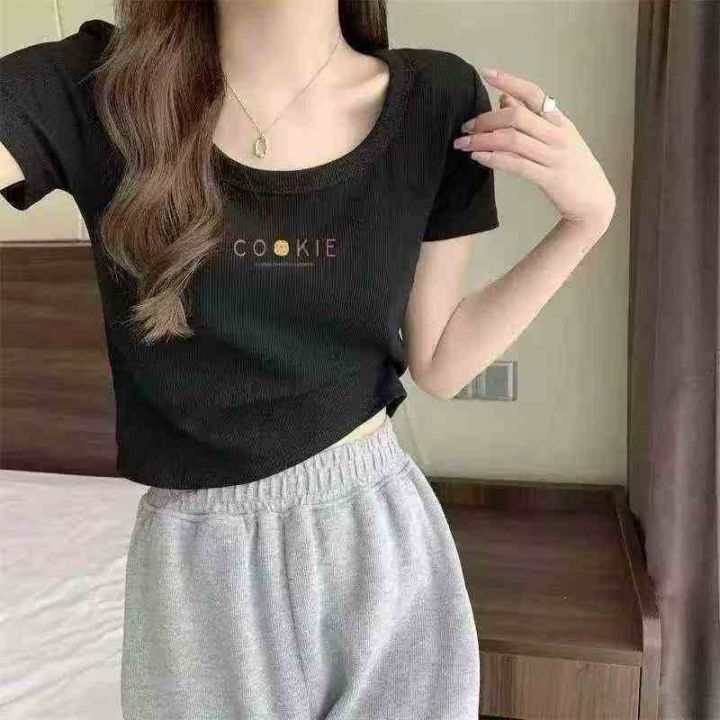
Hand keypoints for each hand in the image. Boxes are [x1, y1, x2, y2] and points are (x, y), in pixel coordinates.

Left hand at [454, 67, 615, 231]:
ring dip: (483, 140)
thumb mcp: (556, 140)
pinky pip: (516, 165)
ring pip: (513, 140)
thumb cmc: (572, 169)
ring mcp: (554, 156)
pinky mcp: (549, 178)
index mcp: (560, 122)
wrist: (594, 202)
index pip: (534, 93)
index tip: (486, 73)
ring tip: (463, 143)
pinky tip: (478, 157)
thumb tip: (503, 99)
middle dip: (486, 119)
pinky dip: (494, 159)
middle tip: (466, 126)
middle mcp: (558, 135)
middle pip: (517, 117)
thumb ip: (531, 119)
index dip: (510, 80)